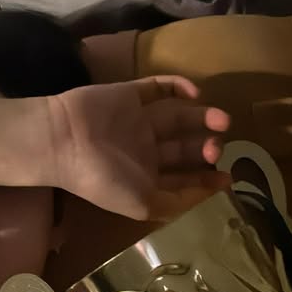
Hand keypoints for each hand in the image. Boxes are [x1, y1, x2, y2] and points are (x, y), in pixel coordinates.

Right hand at [52, 76, 230, 219]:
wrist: (64, 140)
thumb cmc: (103, 179)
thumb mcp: (143, 205)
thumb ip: (176, 203)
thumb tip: (206, 194)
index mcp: (143, 178)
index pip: (181, 179)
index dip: (205, 179)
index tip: (227, 176)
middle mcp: (142, 150)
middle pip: (182, 148)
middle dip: (205, 148)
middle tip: (217, 146)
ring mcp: (137, 121)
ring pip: (177, 118)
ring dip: (201, 118)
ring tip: (221, 119)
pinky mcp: (130, 94)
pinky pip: (160, 87)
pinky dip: (179, 87)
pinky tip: (195, 93)